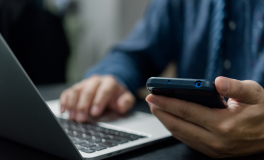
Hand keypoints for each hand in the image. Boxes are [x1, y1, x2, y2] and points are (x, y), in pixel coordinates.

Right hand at [60, 75, 134, 121]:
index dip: (99, 101)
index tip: (95, 112)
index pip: (104, 90)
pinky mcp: (76, 88)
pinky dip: (64, 101)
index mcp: (110, 82)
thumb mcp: (127, 98)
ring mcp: (85, 83)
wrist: (110, 88)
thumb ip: (127, 102)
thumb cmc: (117, 96)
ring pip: (76, 91)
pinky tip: (63, 110)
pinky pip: (68, 92)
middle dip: (83, 106)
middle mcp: (96, 81)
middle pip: (88, 91)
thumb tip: (121, 105)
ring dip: (73, 105)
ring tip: (73, 117)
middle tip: (81, 118)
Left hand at [146, 76, 263, 157]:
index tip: (153, 95)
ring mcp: (212, 149)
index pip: (186, 111)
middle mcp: (215, 140)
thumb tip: (218, 82)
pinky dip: (175, 129)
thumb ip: (236, 87)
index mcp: (224, 124)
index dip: (167, 102)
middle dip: (160, 112)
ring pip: (180, 135)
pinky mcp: (212, 152)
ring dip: (165, 121)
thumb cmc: (263, 112)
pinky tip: (170, 120)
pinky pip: (187, 140)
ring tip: (156, 109)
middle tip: (149, 101)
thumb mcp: (255, 94)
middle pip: (178, 125)